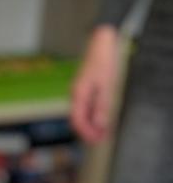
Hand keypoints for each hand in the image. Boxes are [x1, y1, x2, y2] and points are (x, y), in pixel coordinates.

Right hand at [71, 25, 120, 144]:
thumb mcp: (106, 85)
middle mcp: (75, 95)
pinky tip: (101, 118)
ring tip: (103, 132)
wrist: (101, 41)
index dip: (86, 133)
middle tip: (101, 140)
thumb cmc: (104, 61)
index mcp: (78, 94)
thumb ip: (102, 106)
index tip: (97, 141)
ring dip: (91, 124)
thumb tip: (100, 125)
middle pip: (78, 119)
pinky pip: (85, 106)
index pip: (78, 120)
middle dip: (88, 131)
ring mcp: (79, 91)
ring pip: (82, 114)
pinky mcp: (84, 88)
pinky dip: (92, 115)